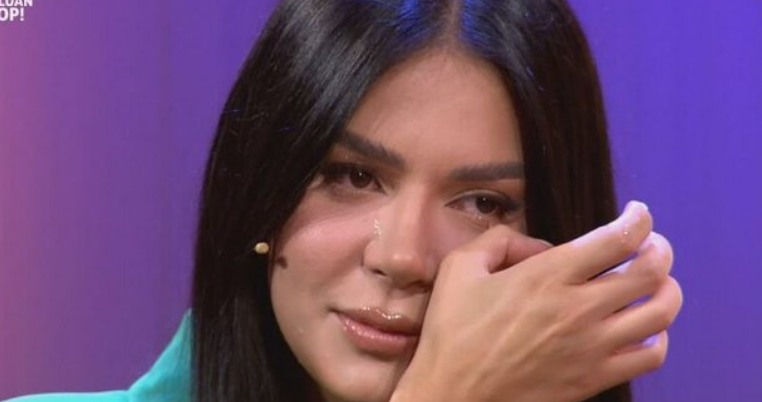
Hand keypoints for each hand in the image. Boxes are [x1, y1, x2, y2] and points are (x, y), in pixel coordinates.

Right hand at [391, 202, 682, 401]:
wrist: (454, 396)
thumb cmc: (452, 333)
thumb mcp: (459, 268)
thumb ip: (499, 241)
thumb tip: (536, 245)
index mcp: (547, 275)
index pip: (618, 238)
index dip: (639, 218)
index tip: (638, 213)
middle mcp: (578, 308)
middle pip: (649, 270)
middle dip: (660, 249)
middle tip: (652, 245)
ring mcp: (591, 347)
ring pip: (660, 311)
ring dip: (668, 289)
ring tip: (658, 282)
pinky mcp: (594, 379)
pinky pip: (651, 355)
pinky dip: (659, 336)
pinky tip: (646, 328)